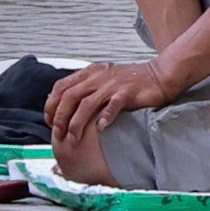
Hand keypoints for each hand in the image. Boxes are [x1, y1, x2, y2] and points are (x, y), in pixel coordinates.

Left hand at [42, 57, 179, 165]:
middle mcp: (99, 76)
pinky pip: (113, 105)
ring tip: (73, 138)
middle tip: (58, 134)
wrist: (160, 75)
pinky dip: (104, 117)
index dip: (51, 105)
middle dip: (60, 117)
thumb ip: (86, 88)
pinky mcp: (128, 92)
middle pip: (70, 96)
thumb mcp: (104, 79)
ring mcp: (113, 84)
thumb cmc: (132, 81)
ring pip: (86, 103)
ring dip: (76, 123)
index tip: (49, 121)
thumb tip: (63, 103)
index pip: (61, 87)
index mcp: (91, 72)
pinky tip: (100, 129)